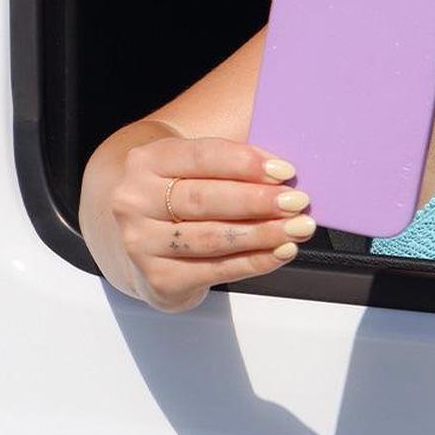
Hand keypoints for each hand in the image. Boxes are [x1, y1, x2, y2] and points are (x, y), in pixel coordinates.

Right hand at [109, 136, 315, 311]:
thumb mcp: (197, 167)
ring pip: (211, 238)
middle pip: (205, 199)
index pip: (202, 156)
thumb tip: (285, 172)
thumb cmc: (185, 193)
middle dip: (258, 201)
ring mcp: (141, 242)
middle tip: (298, 202)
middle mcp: (135, 200)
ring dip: (263, 233)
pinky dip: (254, 261)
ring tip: (298, 228)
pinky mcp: (157, 277)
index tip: (285, 171)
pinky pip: (215, 270)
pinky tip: (281, 251)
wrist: (143, 236)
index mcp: (148, 161)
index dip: (246, 163)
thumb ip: (235, 163)